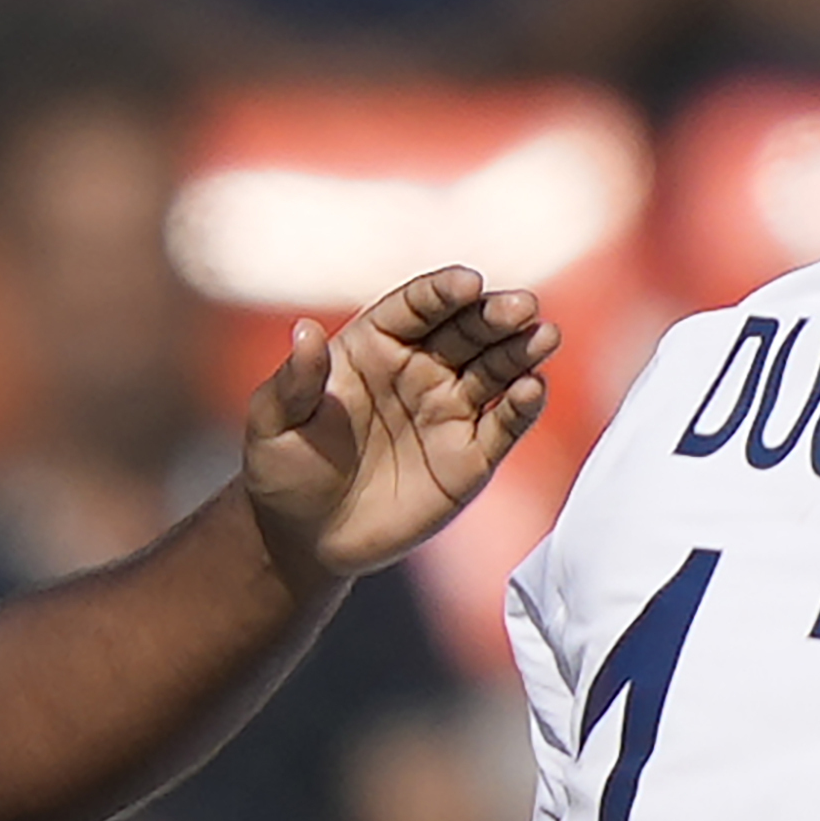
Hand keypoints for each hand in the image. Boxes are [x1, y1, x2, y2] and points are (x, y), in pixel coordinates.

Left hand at [240, 266, 555, 581]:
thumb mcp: (274, 422)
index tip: (468, 282)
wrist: (305, 537)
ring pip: (496, 369)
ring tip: (545, 336)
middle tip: (522, 307)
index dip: (442, 292)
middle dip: (495, 315)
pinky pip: (504, 425)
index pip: (417, 307)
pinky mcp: (470, 458)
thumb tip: (304, 331)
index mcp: (375, 345)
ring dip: (522, 350)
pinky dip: (524, 407)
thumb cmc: (283, 469)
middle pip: (467, 330)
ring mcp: (450, 411)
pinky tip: (534, 388)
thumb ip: (294, 379)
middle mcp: (420, 369)